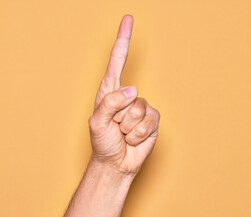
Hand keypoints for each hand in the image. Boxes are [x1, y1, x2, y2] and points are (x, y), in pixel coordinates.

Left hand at [88, 15, 159, 175]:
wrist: (116, 162)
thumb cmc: (103, 142)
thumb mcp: (97, 122)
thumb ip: (110, 103)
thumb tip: (133, 90)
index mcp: (109, 91)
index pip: (117, 61)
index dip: (122, 40)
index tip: (127, 19)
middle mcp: (127, 95)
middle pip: (128, 95)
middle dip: (119, 116)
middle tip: (115, 127)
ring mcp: (141, 107)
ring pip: (139, 110)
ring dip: (128, 127)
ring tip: (123, 133)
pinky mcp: (153, 119)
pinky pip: (149, 122)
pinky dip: (139, 134)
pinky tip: (134, 138)